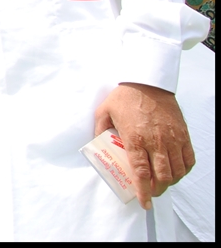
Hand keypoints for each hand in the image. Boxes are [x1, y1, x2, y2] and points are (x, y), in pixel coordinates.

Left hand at [94, 82, 194, 209]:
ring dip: (170, 182)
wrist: (148, 82)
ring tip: (161, 183)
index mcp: (135, 139)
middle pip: (161, 177)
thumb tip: (95, 145)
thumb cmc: (125, 96)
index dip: (143, 191)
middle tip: (150, 193)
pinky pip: (189, 160)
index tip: (143, 202)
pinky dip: (184, 171)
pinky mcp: (183, 135)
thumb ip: (99, 130)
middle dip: (156, 191)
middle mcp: (156, 142)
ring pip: (177, 172)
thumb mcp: (104, 111)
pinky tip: (176, 172)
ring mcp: (172, 139)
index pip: (141, 173)